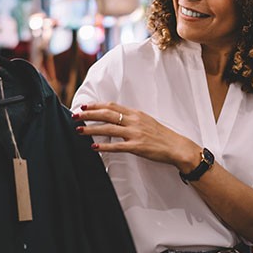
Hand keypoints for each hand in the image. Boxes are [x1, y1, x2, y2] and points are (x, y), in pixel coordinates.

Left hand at [73, 102, 199, 169]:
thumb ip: (131, 119)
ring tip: (79, 130)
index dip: (96, 105)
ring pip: (108, 128)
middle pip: (107, 114)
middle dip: (89, 114)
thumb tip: (115, 118)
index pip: (112, 106)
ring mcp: (135, 133)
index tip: (84, 106)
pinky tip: (93, 146)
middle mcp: (134, 121)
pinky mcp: (137, 146)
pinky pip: (117, 146)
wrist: (176, 147)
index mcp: (136, 113)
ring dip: (92, 129)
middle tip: (76, 115)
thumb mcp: (147, 121)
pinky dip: (104, 146)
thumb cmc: (162, 135)